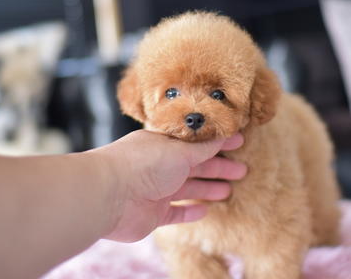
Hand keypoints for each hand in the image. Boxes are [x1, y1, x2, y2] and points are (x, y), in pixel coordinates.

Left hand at [95, 130, 244, 241]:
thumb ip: (202, 148)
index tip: (239, 141)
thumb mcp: (179, 151)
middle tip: (242, 170)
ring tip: (228, 191)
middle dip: (218, 168)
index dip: (218, 143)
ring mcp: (156, 191)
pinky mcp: (152, 214)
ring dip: (207, 189)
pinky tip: (203, 210)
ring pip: (188, 189)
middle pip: (195, 166)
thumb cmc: (142, 164)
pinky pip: (175, 213)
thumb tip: (222, 136)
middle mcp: (160, 166)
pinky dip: (189, 212)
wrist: (109, 195)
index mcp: (164, 145)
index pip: (196, 143)